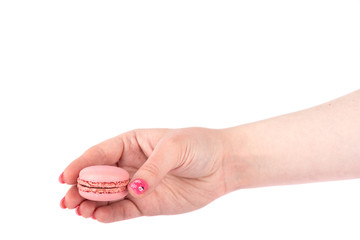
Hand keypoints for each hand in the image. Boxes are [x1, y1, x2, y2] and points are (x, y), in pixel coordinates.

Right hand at [60, 128, 229, 222]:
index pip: (100, 154)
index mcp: (132, 143)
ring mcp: (137, 185)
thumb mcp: (175, 148)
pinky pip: (123, 211)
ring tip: (79, 211)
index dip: (81, 165)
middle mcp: (130, 165)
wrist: (221, 164)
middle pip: (98, 177)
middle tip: (67, 200)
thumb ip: (153, 168)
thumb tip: (134, 188)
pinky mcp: (147, 203)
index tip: (65, 177)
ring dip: (91, 204)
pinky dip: (109, 215)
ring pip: (107, 196)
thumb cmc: (198, 146)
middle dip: (80, 188)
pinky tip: (98, 218)